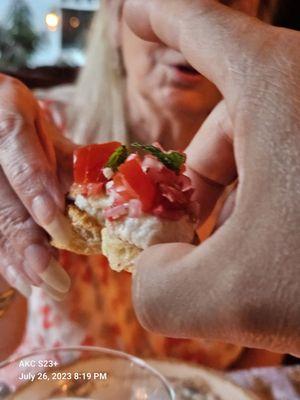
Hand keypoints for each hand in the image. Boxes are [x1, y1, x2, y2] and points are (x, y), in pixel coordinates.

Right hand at [0, 74, 73, 299]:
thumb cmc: (26, 123)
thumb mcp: (48, 130)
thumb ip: (68, 159)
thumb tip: (104, 196)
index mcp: (5, 108)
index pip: (12, 143)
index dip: (33, 185)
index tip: (55, 223)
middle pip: (0, 198)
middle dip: (27, 241)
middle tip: (53, 277)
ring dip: (16, 258)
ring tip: (42, 285)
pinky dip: (8, 258)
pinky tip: (24, 280)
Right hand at [125, 0, 299, 354]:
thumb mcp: (234, 299)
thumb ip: (157, 289)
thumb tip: (147, 272)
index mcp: (278, 87)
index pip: (200, 25)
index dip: (158, 16)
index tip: (134, 15)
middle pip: (225, 118)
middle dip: (198, 182)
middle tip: (189, 232)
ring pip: (264, 146)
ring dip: (239, 203)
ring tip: (244, 258)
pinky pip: (296, 160)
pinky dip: (276, 206)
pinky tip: (281, 253)